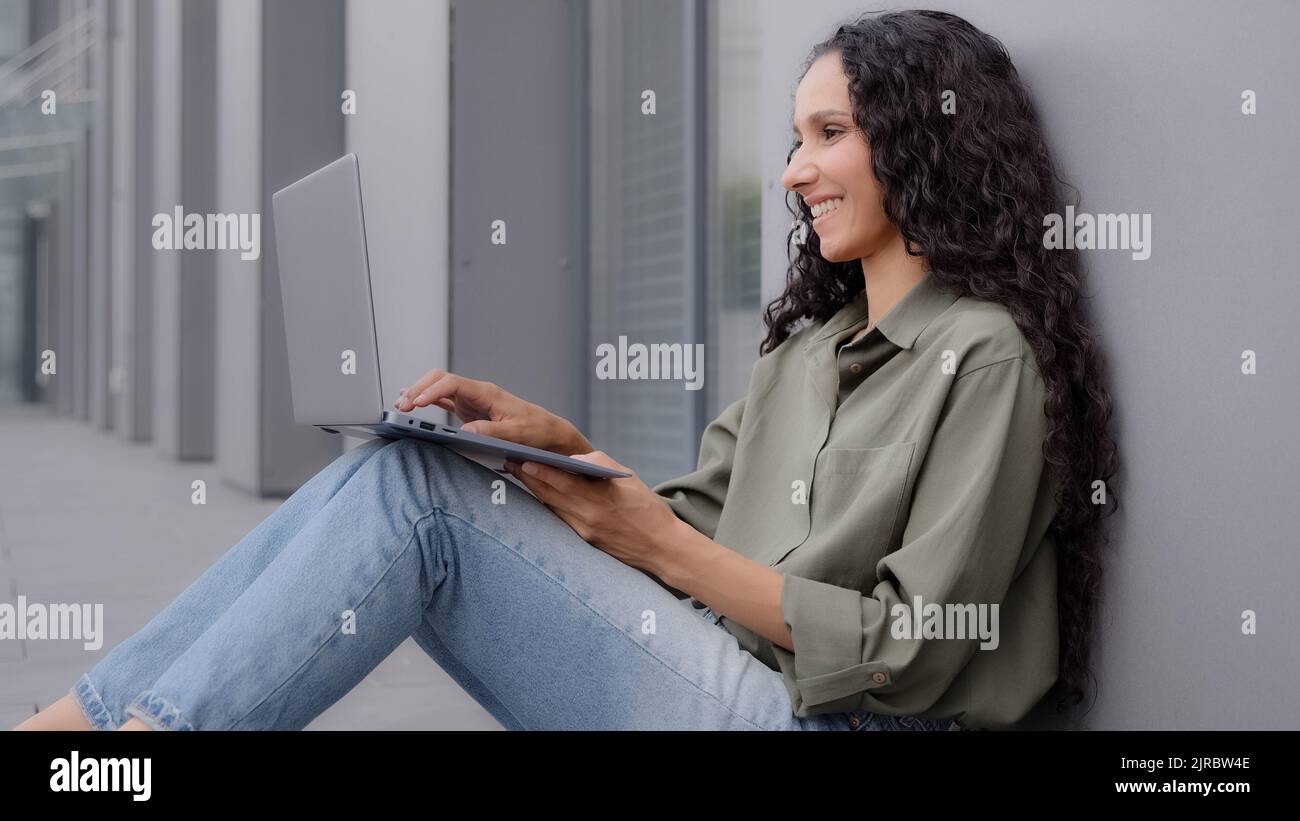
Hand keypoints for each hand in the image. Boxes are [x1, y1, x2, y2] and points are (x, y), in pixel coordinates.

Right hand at [394, 369, 591, 455]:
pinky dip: (426, 400)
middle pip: (439, 380)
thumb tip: (466, 430)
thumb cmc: (535, 430)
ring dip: (418, 394)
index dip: (433, 391)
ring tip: (400, 407)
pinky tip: (411, 403)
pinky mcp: (468, 409)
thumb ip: (492, 431)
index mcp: (487, 392)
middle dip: (418, 389)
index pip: (453, 383)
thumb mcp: (517, 433)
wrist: (546, 431)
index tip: (418, 403)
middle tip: (402, 406)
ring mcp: (470, 400)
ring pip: (438, 388)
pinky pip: (442, 399)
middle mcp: (476, 392)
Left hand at [505, 451, 684, 574]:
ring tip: (518, 473)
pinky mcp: (583, 541)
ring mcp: (583, 532)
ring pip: (551, 507)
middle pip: (550, 495)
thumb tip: (573, 458)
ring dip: (533, 490)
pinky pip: (559, 518)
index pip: (564, 483)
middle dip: (528, 478)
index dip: (541, 472)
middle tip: (509, 462)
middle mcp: (588, 517)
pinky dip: (548, 504)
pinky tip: (539, 493)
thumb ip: (600, 464)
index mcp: (601, 499)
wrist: (661, 547)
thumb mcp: (628, 479)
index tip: (523, 460)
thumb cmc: (647, 508)